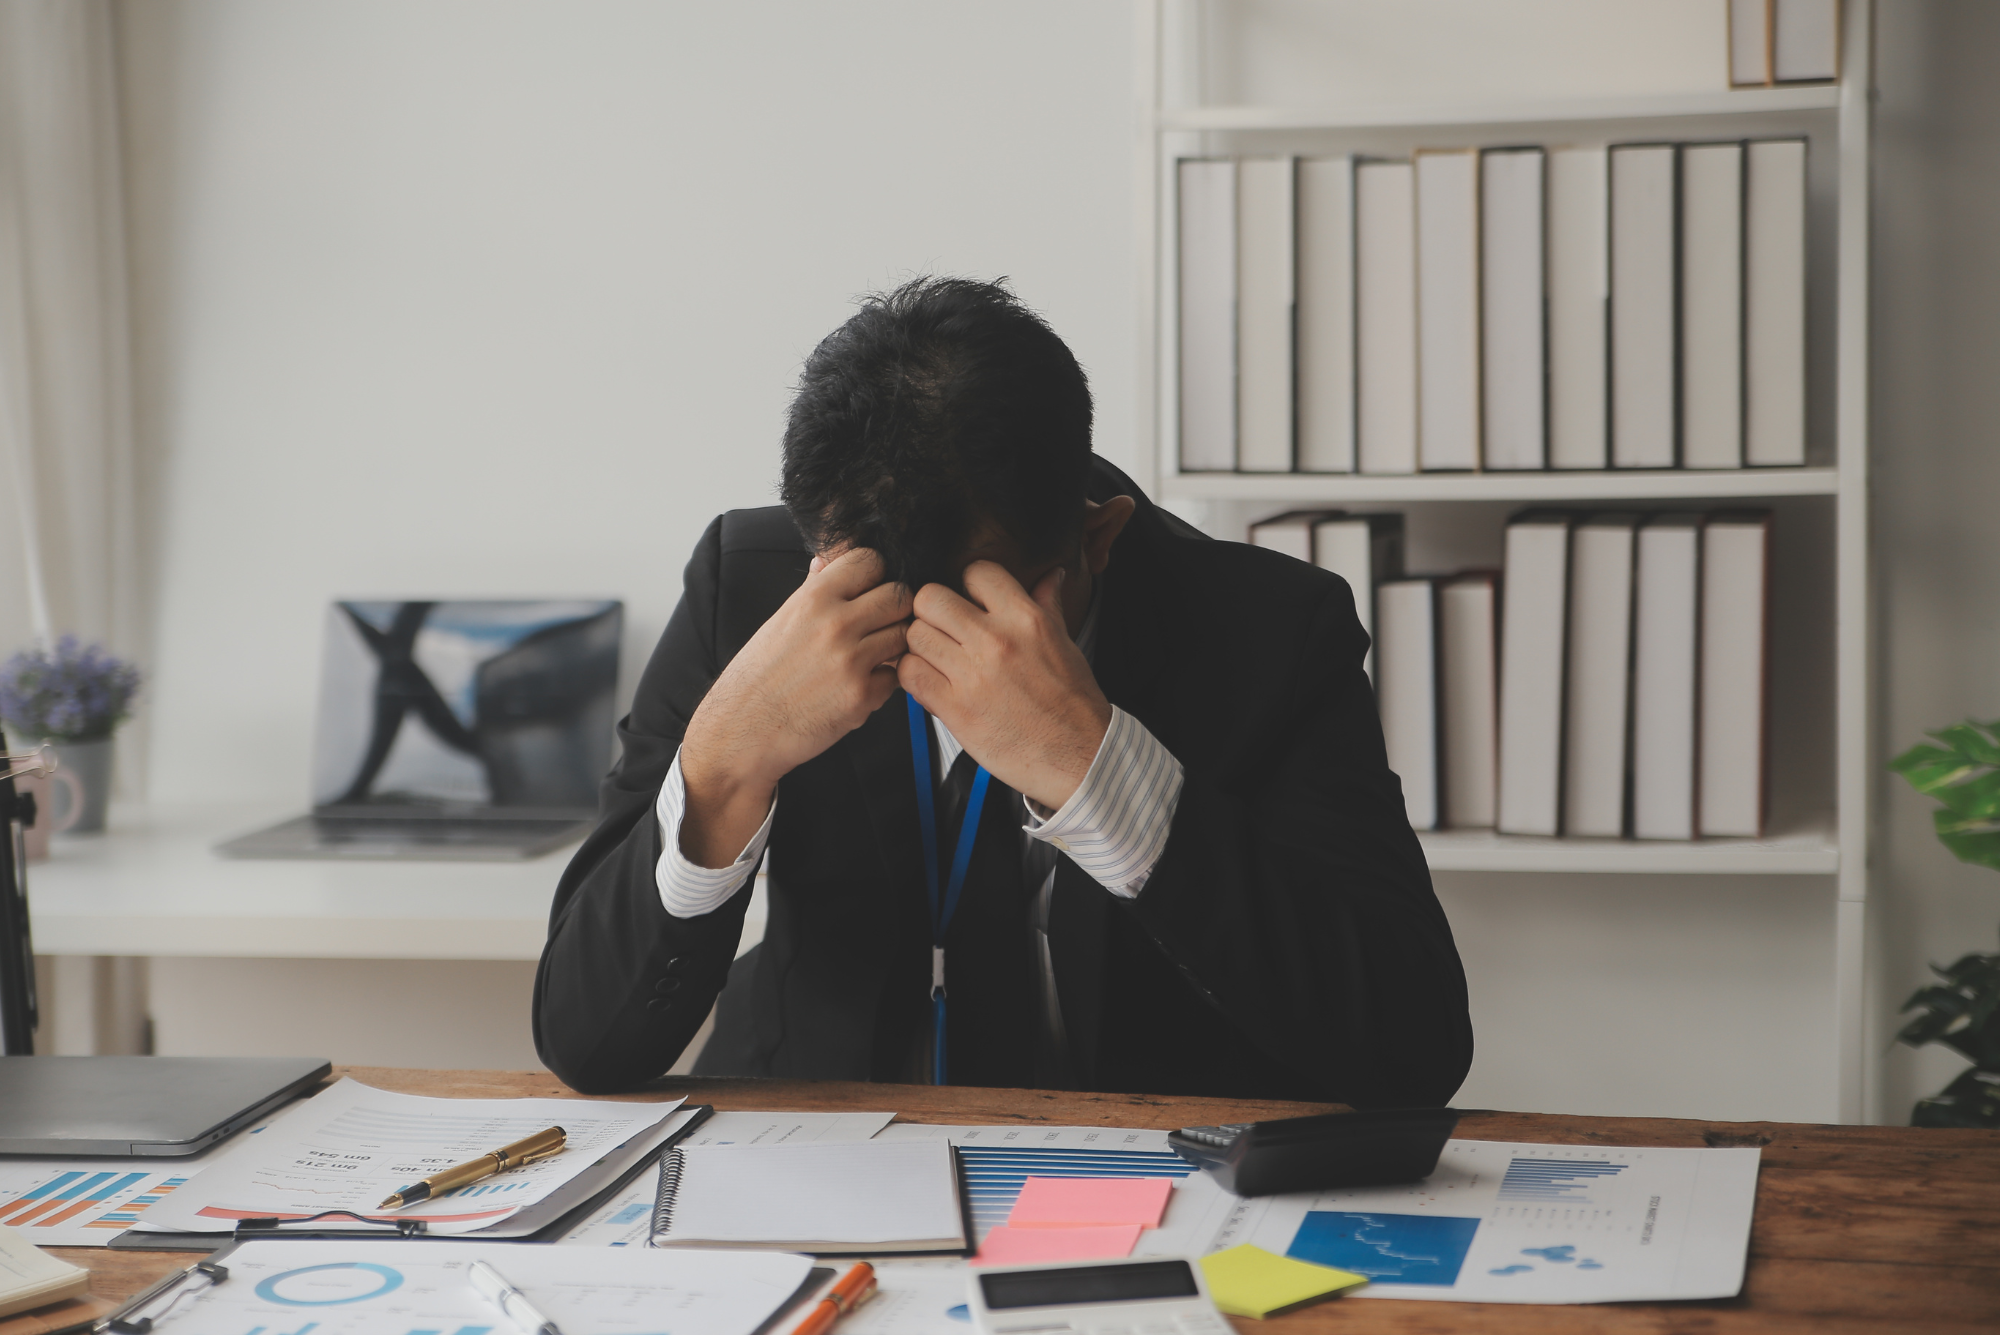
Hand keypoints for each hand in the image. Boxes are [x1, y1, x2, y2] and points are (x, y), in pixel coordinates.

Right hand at [679, 548, 909, 866]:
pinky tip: (859, 686)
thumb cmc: (758, 676)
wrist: (741, 729)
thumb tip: (827, 562)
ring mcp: (852, 660)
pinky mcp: (862, 696)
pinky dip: (884, 682)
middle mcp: (836, 624)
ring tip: (869, 658)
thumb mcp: (780, 621)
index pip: (872, 561)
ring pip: (905, 636)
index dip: (876, 576)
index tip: (869, 591)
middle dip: (895, 610)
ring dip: (894, 646)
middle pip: (900, 596)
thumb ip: (812, 590)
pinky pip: (896, 678)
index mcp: (813, 598)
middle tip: (879, 627)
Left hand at [898, 561, 1110, 811]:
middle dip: (931, 612)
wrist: (1080, 755)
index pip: (976, 572)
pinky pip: (910, 674)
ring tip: (937, 660)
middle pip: (930, 598)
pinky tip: (932, 683)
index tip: (969, 602)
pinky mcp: (956, 709)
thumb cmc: (1072, 703)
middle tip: (942, 630)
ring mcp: (973, 675)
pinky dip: (914, 677)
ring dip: (920, 647)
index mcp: (1026, 620)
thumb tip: (1049, 576)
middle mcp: (997, 641)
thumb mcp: (1064, 644)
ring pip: (915, 635)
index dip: (967, 586)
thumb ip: (1047, 606)